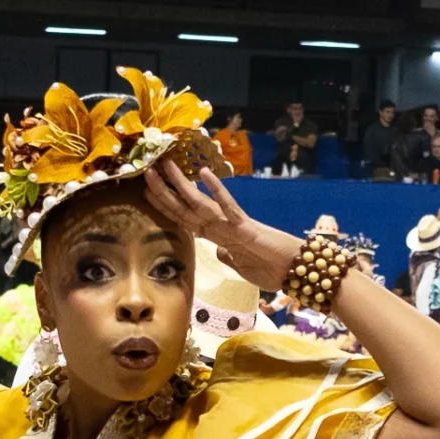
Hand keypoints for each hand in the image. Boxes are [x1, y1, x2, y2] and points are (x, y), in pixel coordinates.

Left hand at [145, 160, 302, 288]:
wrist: (293, 271)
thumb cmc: (271, 269)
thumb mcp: (242, 268)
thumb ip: (229, 258)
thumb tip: (218, 251)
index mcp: (218, 237)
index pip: (185, 218)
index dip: (165, 206)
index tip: (148, 192)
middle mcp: (221, 226)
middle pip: (186, 207)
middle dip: (164, 191)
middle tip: (146, 171)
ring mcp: (232, 224)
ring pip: (200, 202)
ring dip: (180, 185)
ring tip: (165, 166)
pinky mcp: (245, 226)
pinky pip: (227, 206)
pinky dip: (216, 190)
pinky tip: (204, 173)